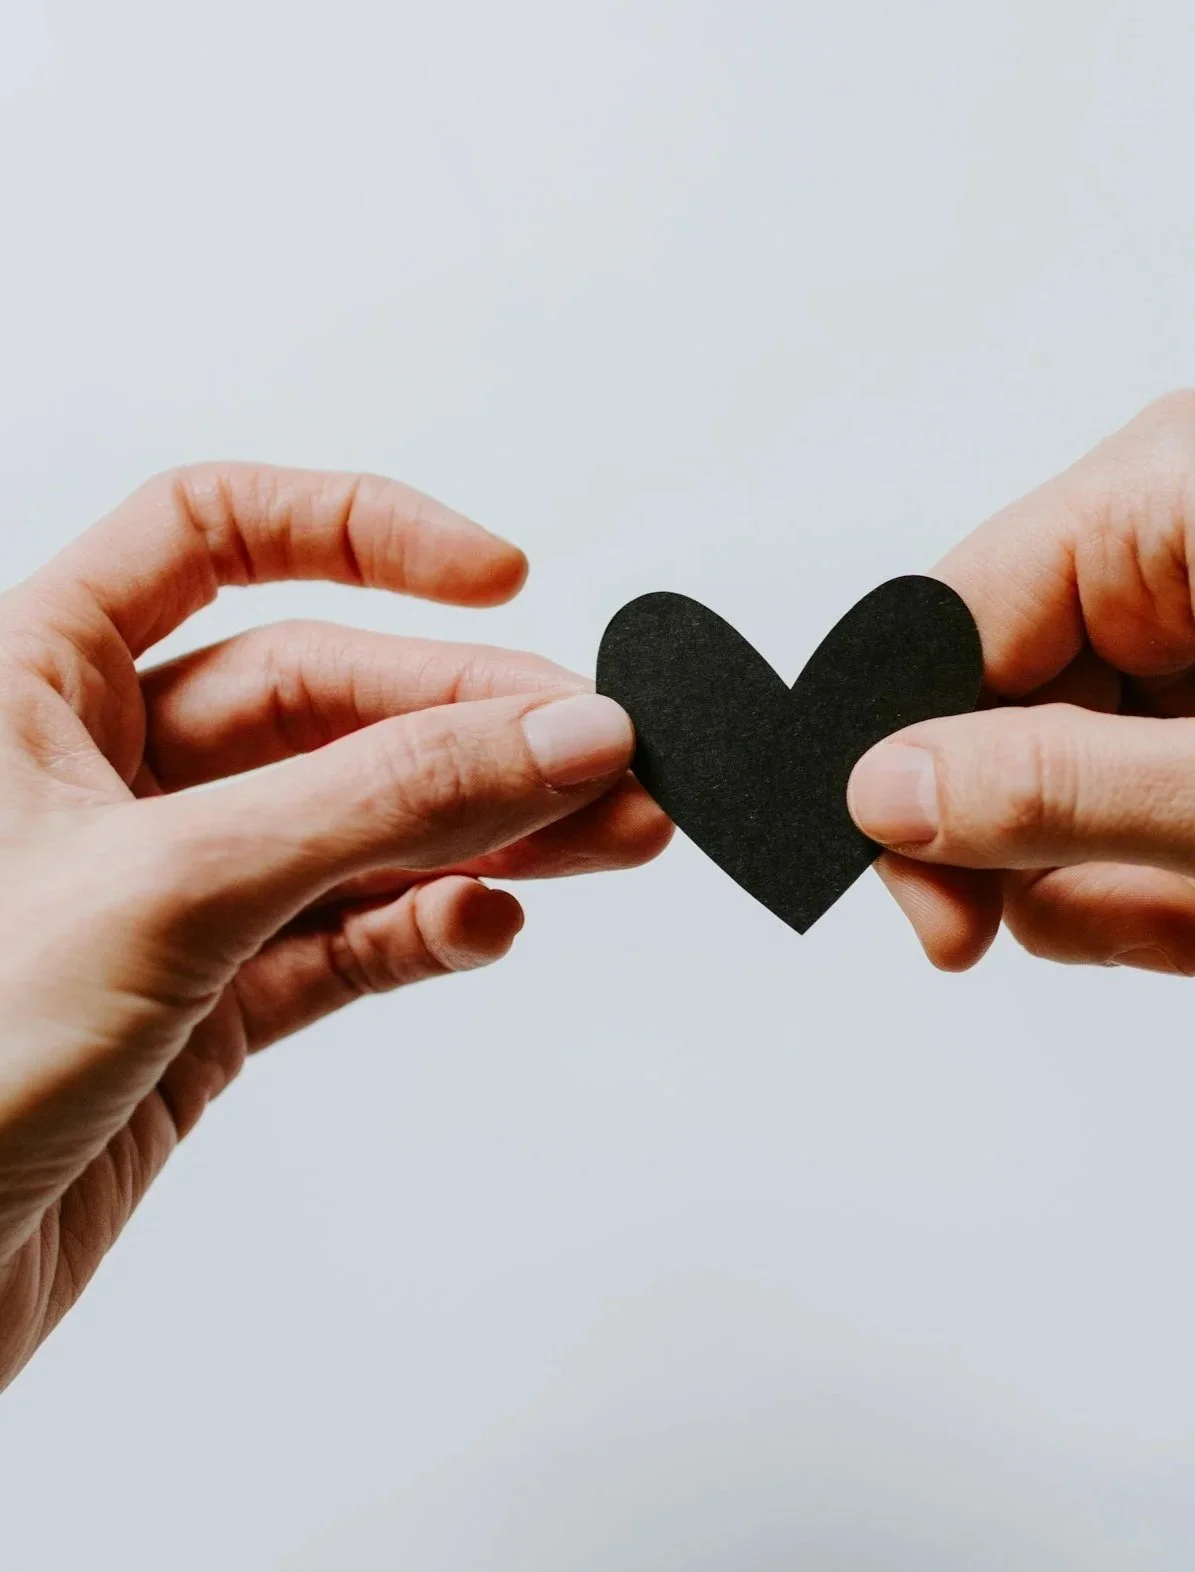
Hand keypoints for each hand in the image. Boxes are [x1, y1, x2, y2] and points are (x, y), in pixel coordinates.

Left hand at [0, 465, 667, 1387]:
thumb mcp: (173, 886)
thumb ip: (380, 802)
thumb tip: (556, 734)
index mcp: (35, 680)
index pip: (216, 531)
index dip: (364, 533)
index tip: (497, 574)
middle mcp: (107, 771)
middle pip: (333, 696)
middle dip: (478, 724)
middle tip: (601, 754)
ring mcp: (170, 887)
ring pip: (363, 822)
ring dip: (492, 829)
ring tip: (610, 834)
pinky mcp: (211, 996)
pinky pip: (352, 933)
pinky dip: (430, 926)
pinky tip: (486, 923)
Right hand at [848, 391, 1194, 972]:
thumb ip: (1055, 797)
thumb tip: (879, 791)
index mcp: (1162, 497)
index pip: (940, 635)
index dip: (919, 787)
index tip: (947, 925)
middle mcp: (1163, 526)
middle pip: (993, 711)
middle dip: (1057, 851)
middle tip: (1157, 928)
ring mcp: (1193, 595)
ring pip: (1055, 764)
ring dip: (1125, 871)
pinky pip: (1123, 775)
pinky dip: (1171, 857)